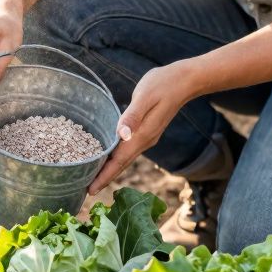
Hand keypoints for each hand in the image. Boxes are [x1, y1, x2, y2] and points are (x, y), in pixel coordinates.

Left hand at [88, 62, 199, 193]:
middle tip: (86, 191)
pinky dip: (116, 157)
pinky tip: (107, 156)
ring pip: (125, 158)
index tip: (91, 190)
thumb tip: (121, 135)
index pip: (119, 161)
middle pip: (121, 165)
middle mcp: (145, 141)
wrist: (184, 81)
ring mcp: (147, 137)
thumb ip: (132, 116)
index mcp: (142, 135)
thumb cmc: (162, 84)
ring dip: (109, 169)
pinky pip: (128, 150)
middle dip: (104, 178)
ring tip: (92, 177)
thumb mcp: (144, 97)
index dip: (104, 176)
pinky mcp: (146, 131)